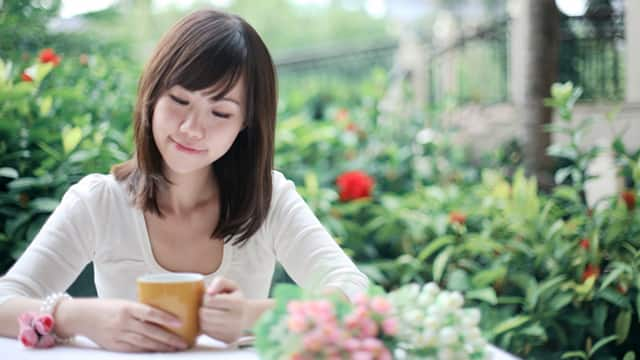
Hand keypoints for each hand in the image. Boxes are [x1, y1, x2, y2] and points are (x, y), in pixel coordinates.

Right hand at [58, 298, 187, 351]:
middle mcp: (123, 322)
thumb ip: (140, 310)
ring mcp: (119, 335)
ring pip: (145, 343)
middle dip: (169, 339)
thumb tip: (163, 315)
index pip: (150, 312)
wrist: (81, 316)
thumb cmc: (106, 307)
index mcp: (127, 307)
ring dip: (162, 347)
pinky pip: (135, 350)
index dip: (166, 318)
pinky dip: (148, 351)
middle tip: (183, 342)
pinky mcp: (115, 346)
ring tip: (175, 348)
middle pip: (151, 332)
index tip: (180, 322)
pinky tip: (158, 352)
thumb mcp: (124, 303)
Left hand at [199, 277, 248, 343]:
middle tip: (208, 305)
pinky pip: (206, 332)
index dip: (206, 297)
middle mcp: (235, 319)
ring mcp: (230, 331)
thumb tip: (209, 291)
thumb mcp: (232, 287)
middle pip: (204, 313)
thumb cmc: (238, 301)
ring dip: (202, 317)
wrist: (250, 319)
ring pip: (203, 324)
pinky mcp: (225, 340)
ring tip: (210, 312)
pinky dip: (205, 326)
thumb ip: (220, 282)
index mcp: (237, 303)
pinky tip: (211, 321)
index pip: (210, 300)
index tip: (210, 297)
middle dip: (203, 308)